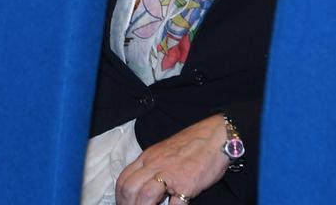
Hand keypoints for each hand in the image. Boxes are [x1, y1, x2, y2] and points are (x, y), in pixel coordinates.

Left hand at [114, 115, 229, 204]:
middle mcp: (155, 165)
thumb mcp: (164, 152)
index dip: (121, 197)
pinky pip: (174, 204)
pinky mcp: (187, 185)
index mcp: (148, 158)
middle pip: (130, 189)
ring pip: (145, 196)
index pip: (124, 179)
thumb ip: (152, 167)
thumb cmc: (192, 145)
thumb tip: (143, 186)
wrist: (214, 137)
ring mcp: (170, 174)